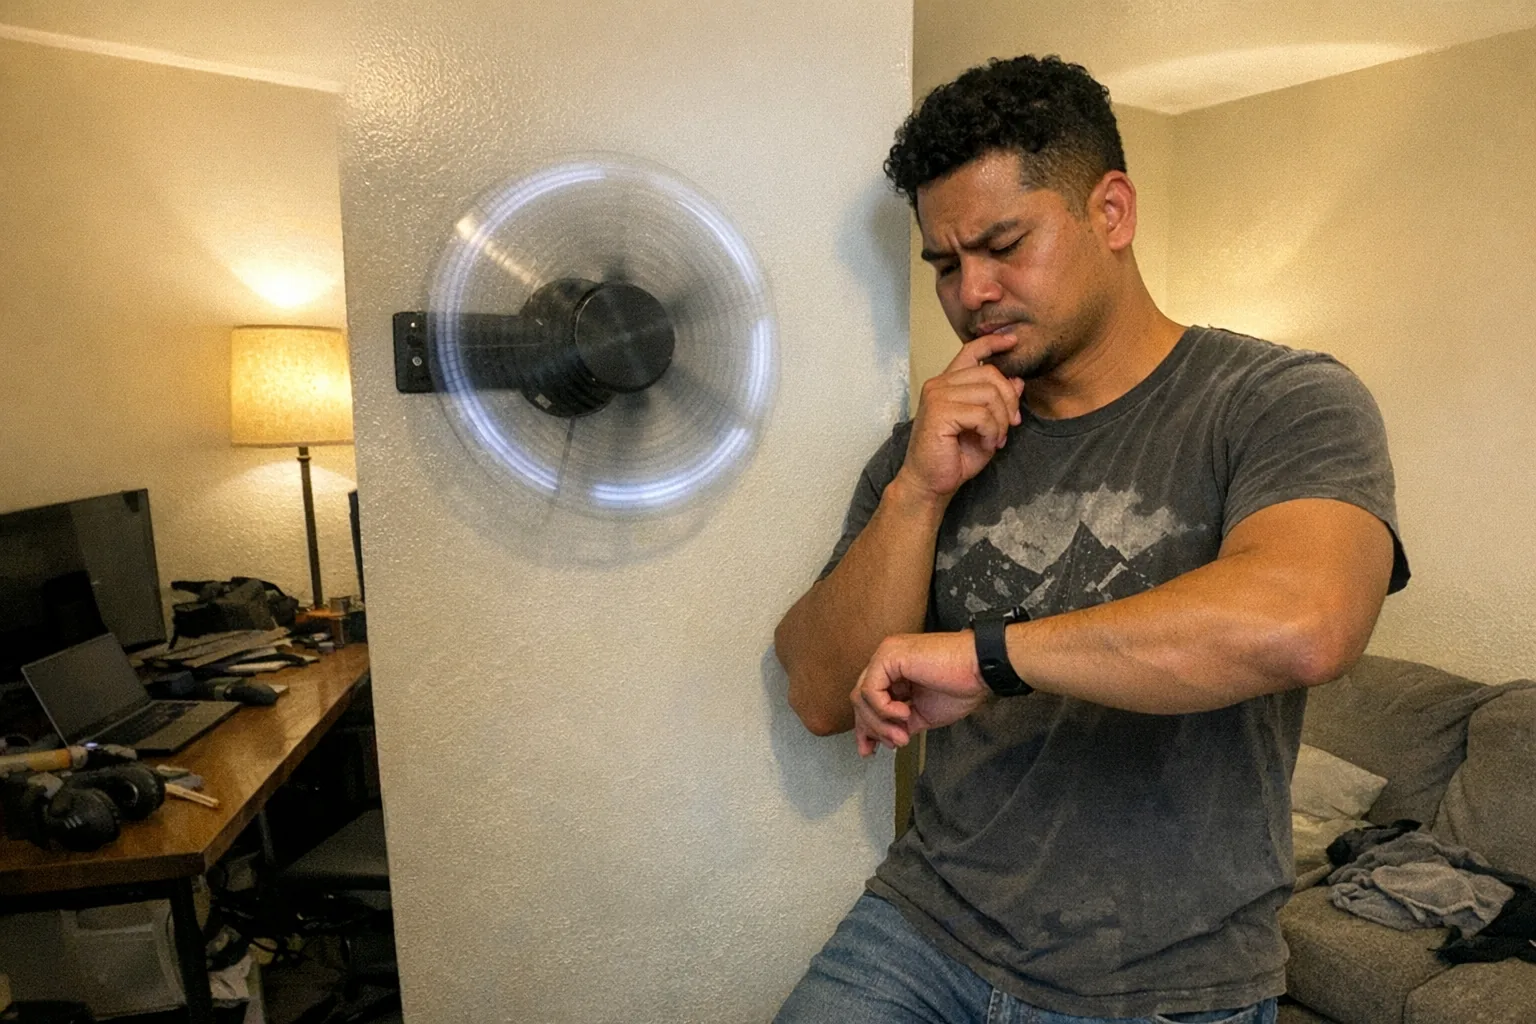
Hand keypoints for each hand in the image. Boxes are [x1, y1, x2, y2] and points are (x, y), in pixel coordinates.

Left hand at [851, 631, 990, 755]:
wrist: (979, 670)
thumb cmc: (961, 686)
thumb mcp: (924, 713)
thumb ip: (903, 723)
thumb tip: (889, 738)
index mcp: (895, 672)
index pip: (868, 699)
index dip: (866, 726)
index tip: (870, 750)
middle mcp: (887, 661)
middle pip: (860, 699)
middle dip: (870, 728)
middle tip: (891, 745)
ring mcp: (886, 656)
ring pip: (862, 696)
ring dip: (880, 723)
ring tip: (902, 734)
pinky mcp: (889, 656)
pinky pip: (871, 690)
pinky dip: (884, 709)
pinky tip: (905, 713)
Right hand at [897, 333, 1025, 503]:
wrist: (930, 483)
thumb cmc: (954, 457)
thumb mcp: (986, 427)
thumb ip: (999, 403)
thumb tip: (1018, 382)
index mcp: (948, 384)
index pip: (970, 350)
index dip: (993, 342)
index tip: (1013, 341)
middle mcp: (940, 384)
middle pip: (990, 374)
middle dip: (1009, 401)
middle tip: (1010, 426)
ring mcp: (937, 396)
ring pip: (989, 394)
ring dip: (1001, 421)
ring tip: (996, 439)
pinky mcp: (939, 412)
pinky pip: (981, 414)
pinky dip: (992, 431)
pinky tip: (988, 444)